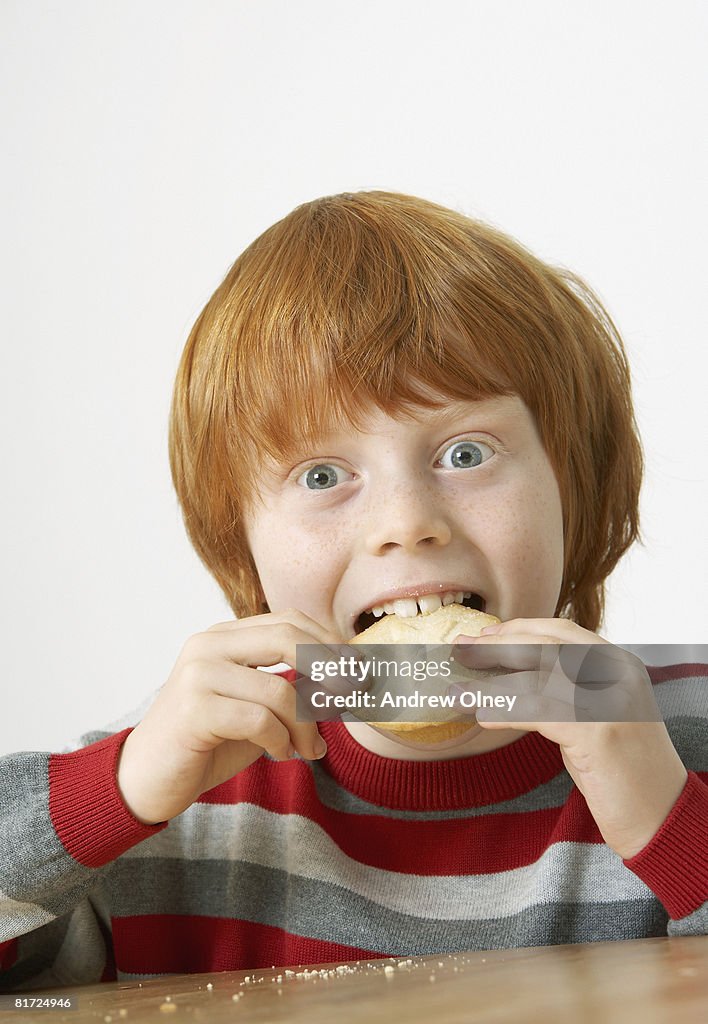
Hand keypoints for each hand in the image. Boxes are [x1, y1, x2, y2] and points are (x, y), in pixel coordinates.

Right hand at [117, 610, 342, 824]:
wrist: (145, 778)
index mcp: (224, 636)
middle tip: (352, 699)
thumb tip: (346, 680)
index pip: (289, 620)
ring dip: (306, 726)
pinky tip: (280, 755)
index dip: (330, 643)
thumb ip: (290, 687)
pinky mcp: (193, 709)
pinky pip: (259, 720)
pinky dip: (281, 741)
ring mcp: (198, 674)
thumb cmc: (205, 742)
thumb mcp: (254, 706)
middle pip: (288, 638)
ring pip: (279, 689)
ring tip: (308, 749)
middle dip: (330, 669)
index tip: (360, 671)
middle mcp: (209, 645)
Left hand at [452, 618, 687, 858]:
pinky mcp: (599, 732)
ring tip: (458, 690)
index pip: (561, 631)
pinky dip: (505, 712)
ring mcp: (611, 700)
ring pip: (539, 677)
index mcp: (619, 663)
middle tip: (460, 650)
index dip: (518, 630)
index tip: (484, 634)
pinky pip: (540, 712)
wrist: (662, 818)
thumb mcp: (595, 716)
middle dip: (497, 647)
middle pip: (546, 645)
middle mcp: (618, 674)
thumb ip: (564, 690)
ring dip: (491, 683)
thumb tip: (507, 677)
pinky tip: (483, 718)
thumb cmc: (622, 771)